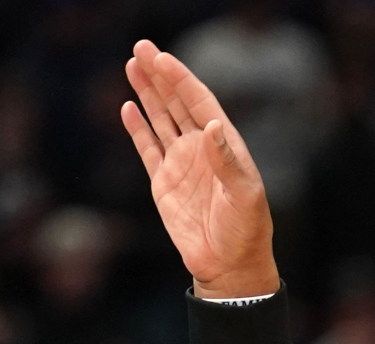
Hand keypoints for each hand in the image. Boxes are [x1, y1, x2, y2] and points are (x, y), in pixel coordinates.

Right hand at [121, 40, 277, 298]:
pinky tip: (129, 107)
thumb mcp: (245, 195)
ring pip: (160, 119)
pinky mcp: (163, 184)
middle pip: (177, 102)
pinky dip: (138, 128)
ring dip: (147, 93)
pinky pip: (147, 149)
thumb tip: (212, 125)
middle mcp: (201, 148)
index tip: (163, 58)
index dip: (181, 79)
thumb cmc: (246, 231)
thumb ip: (227, 161)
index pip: (199, 102)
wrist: (228, 266)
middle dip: (160, 75)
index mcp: (224, 144)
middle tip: (141, 47)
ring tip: (131, 65)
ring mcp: (181, 164)